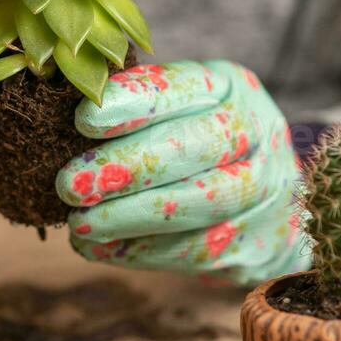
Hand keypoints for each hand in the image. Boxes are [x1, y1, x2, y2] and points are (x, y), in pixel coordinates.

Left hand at [56, 60, 308, 285]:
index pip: (183, 88)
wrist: (278, 205)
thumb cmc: (205, 144)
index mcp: (231, 88)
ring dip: (128, 218)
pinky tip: (101, 249)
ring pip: (195, 205)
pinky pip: (193, 250)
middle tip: (70, 184)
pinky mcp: (253, 242)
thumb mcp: (184, 107)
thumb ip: (138, 107)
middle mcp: (257, 134)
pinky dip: (140, 251)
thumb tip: (61, 119)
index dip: (133, 104)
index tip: (83, 120)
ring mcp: (264, 192)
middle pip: (195, 148)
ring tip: (80, 224)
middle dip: (126, 167)